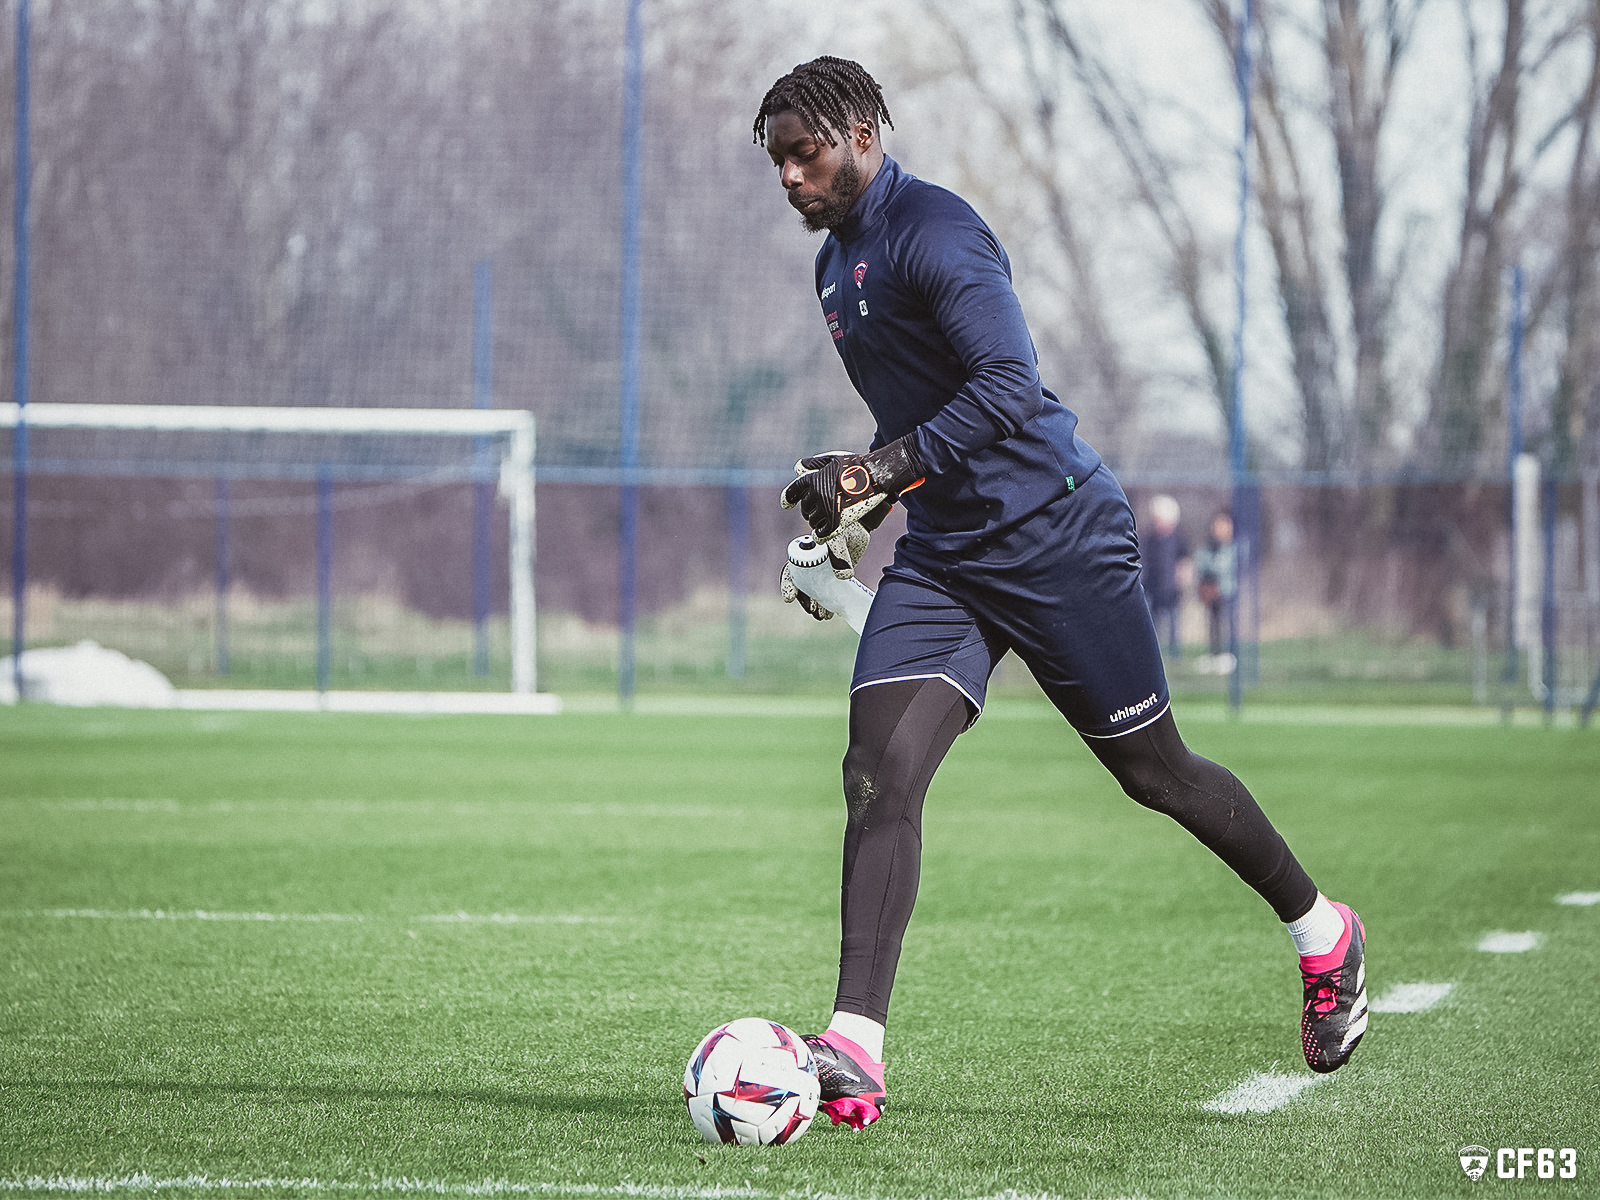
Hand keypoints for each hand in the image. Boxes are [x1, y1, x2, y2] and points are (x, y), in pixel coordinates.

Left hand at [779, 436, 924, 539]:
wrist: (875, 476)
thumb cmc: (857, 465)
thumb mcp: (833, 459)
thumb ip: (813, 464)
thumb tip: (797, 468)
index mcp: (814, 479)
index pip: (794, 491)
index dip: (789, 498)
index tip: (786, 505)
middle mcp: (817, 495)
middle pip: (805, 507)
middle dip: (809, 508)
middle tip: (820, 508)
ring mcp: (826, 509)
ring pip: (812, 520)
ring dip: (816, 520)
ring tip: (826, 517)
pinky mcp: (837, 523)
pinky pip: (821, 534)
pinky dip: (820, 534)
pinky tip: (822, 533)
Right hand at [780, 521, 870, 620]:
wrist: (860, 527)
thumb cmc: (845, 526)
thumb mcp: (839, 535)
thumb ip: (838, 552)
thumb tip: (843, 577)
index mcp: (804, 552)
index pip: (791, 571)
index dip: (788, 585)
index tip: (789, 598)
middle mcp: (810, 564)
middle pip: (802, 586)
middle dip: (804, 600)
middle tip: (812, 610)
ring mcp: (822, 572)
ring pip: (814, 592)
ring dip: (816, 606)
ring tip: (821, 615)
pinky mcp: (833, 578)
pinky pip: (828, 594)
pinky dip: (828, 604)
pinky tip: (830, 613)